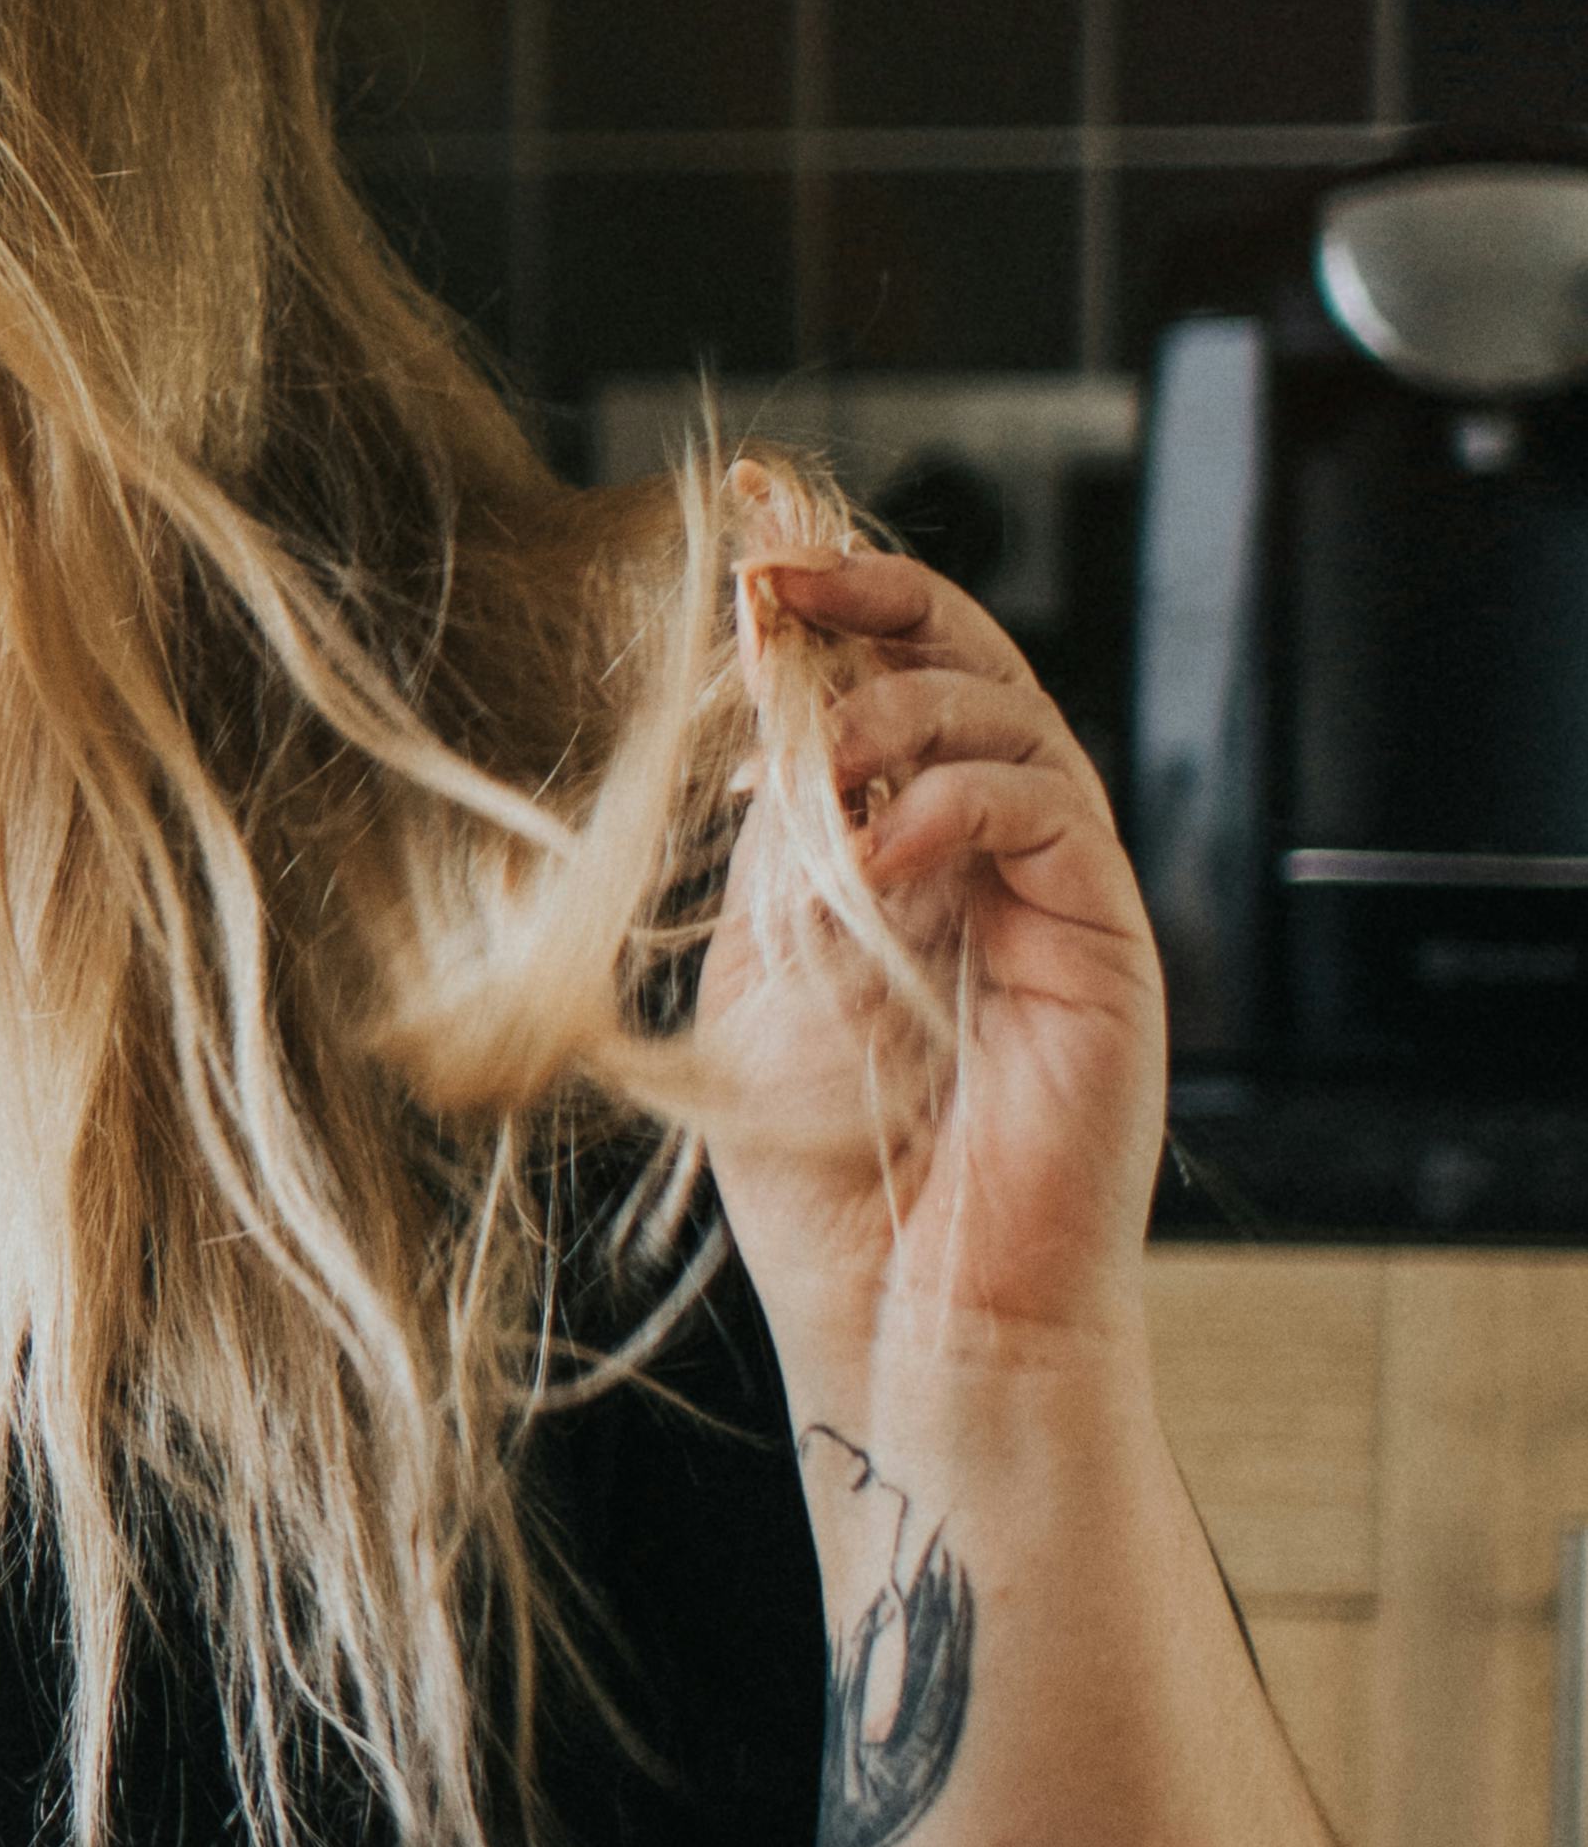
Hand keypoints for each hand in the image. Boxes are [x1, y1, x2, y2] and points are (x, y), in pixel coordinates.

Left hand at [680, 543, 1164, 1379]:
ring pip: (1013, 715)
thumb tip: (753, 720)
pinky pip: (1052, 809)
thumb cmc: (824, 1172)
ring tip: (812, 767)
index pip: (882, 682)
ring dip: (896, 711)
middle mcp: (990, 854)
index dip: (826, 600)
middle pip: (966, 663)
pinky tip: (875, 851)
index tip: (738, 538)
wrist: (908, 1308)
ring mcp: (1056, 892)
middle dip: (872, 598)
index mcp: (900, 848)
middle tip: (770, 578)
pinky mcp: (1106, 940)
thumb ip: (773, 848)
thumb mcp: (760, 971)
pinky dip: (954, 803)